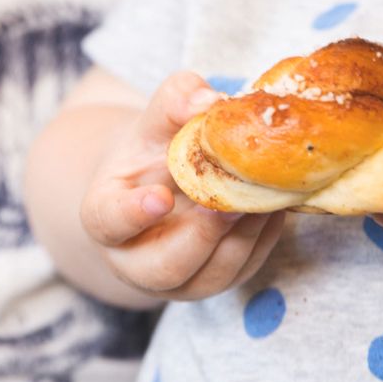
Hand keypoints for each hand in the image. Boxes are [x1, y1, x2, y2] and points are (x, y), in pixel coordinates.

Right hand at [80, 71, 287, 299]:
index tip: (160, 197)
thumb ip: (174, 103)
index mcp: (105, 219)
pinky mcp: (218, 280)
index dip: (132, 214)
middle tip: (232, 204)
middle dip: (203, 237)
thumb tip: (208, 100)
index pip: (109, 222)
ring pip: (211, 276)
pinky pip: (244, 270)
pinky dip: (264, 239)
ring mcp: (179, 281)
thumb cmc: (153, 151)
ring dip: (243, 238)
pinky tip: (277, 204)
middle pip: (165, 267)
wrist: (167, 183)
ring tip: (266, 198)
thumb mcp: (154, 122)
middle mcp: (136, 261)